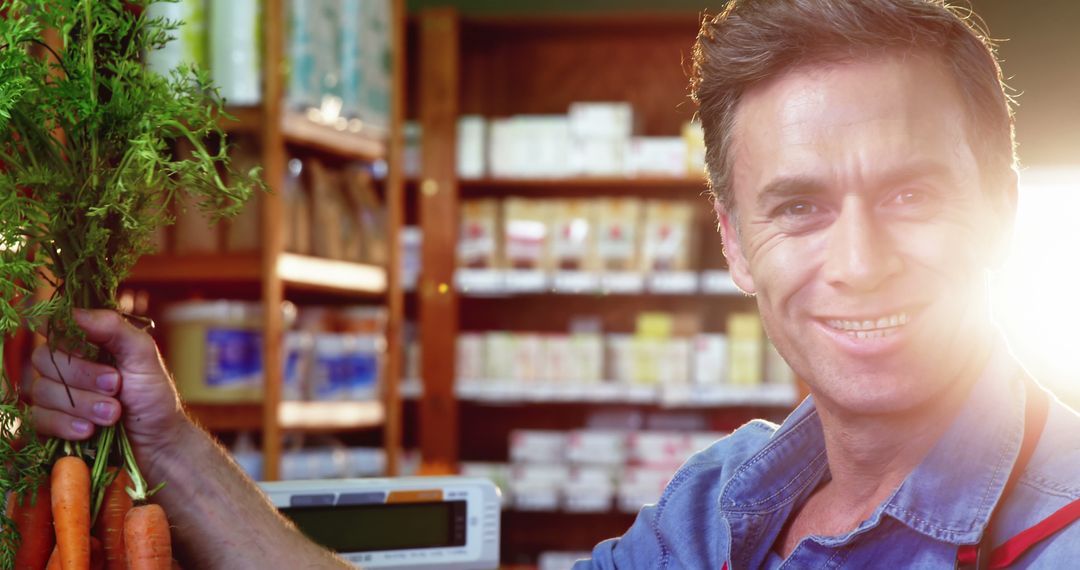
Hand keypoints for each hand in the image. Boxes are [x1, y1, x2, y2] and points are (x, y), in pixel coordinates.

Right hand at [27, 309, 186, 463]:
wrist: (157, 441)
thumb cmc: (153, 396)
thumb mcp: (143, 356)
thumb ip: (114, 328)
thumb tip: (74, 312)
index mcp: (86, 342)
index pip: (53, 326)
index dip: (69, 339)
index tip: (94, 350)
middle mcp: (65, 365)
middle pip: (45, 359)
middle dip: (84, 376)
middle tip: (116, 387)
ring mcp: (55, 395)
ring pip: (43, 391)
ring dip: (81, 404)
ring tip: (113, 414)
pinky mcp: (50, 424)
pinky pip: (38, 419)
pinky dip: (65, 424)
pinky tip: (88, 431)